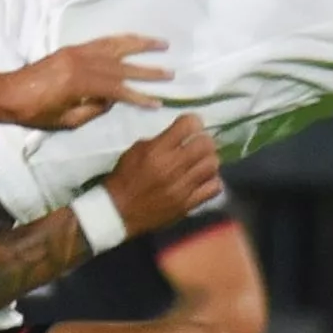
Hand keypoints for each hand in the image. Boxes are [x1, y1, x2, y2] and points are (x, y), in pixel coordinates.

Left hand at [0, 35, 170, 129]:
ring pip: (116, 46)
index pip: (119, 90)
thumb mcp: (65, 120)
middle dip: (148, 70)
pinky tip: (133, 40)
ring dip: (140, 44)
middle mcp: (82, 63)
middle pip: (123, 66)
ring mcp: (78, 52)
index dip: (140, 96)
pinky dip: (121, 40)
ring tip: (162, 44)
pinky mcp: (73, 49)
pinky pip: (102, 41)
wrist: (7, 92)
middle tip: (170, 73)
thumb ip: (92, 110)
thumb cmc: (34, 112)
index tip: (158, 101)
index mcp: (81, 83)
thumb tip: (111, 100)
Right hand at [100, 114, 221, 237]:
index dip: (193, 122)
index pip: (188, 126)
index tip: (191, 126)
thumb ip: (159, 141)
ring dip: (208, 160)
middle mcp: (172, 167)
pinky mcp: (188, 204)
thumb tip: (180, 136)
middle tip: (198, 144)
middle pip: (205, 144)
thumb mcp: (135, 151)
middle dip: (204, 140)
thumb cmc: (125, 178)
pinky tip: (203, 179)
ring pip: (212, 164)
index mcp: (157, 151)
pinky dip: (212, 180)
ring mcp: (183, 187)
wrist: (119, 211)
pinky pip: (214, 188)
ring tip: (201, 162)